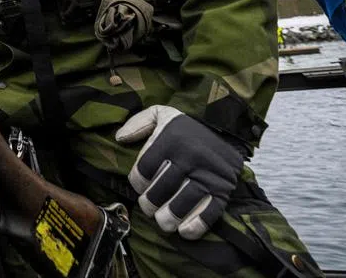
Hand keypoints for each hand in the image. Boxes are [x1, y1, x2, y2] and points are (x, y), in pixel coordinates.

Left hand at [116, 105, 243, 239]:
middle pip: (162, 187)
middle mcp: (190, 155)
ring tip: (163, 221)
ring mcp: (208, 173)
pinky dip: (196, 224)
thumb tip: (120, 138)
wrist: (225, 130)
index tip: (139, 186)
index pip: (145, 167)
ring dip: (169, 217)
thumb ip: (138, 123)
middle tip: (148, 207)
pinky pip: (210, 210)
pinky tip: (184, 231)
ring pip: (184, 201)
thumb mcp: (161, 114)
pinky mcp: (223, 188)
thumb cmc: (185, 128)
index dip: (137, 182)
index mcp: (171, 138)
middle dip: (150, 203)